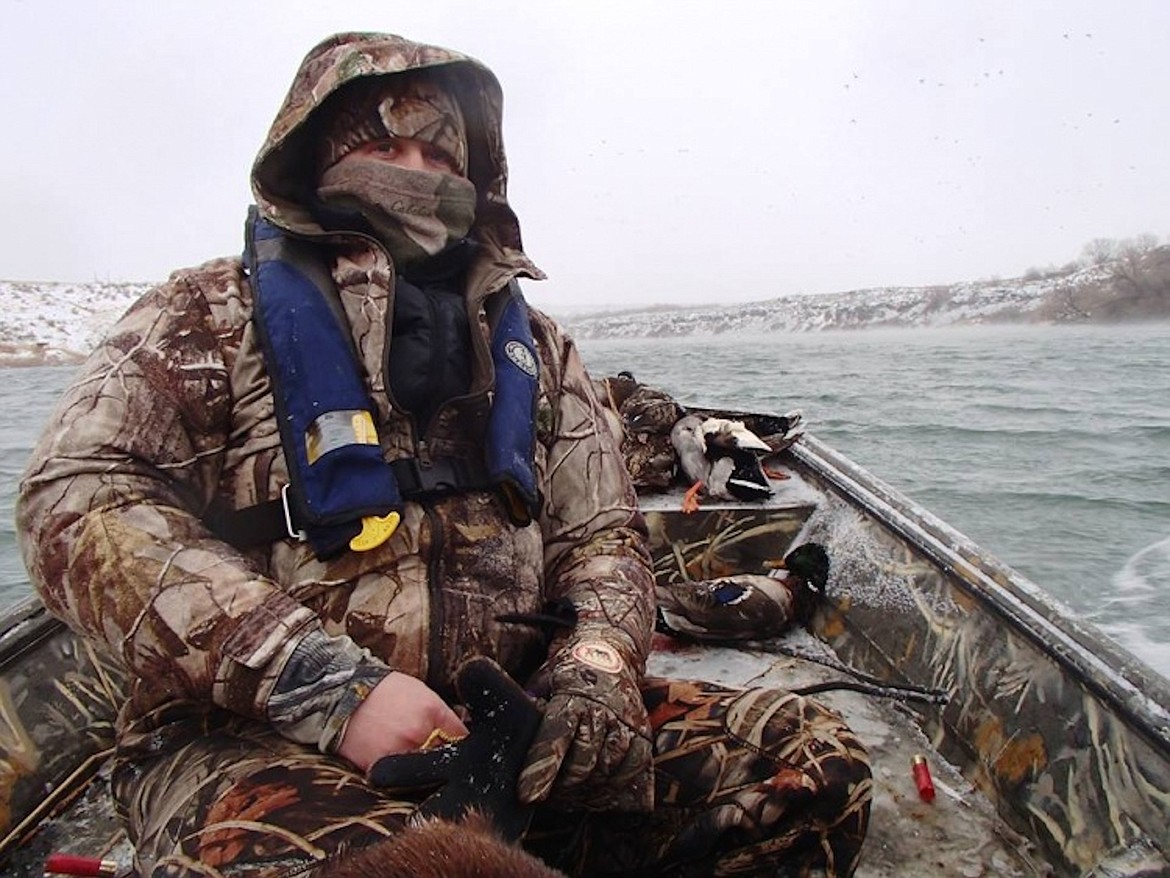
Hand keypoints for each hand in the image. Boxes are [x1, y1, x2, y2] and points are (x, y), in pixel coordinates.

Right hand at [368, 658, 542, 840]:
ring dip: (430, 780)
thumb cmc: (386, 691)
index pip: (462, 739)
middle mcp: (418, 734)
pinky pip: (399, 782)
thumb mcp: (422, 694)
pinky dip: (405, 782)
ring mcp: (397, 753)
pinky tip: (408, 779)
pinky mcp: (377, 767)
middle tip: (460, 776)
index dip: (468, 749)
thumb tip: (462, 737)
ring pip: (424, 777)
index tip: (476, 759)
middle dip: (452, 769)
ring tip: (435, 782)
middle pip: (446, 761)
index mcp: (432, 712)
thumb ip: (442, 716)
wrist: (344, 695)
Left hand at [518, 639, 653, 811]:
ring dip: (586, 789)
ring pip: (606, 769)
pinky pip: (633, 768)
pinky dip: (615, 785)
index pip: (556, 737)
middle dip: (563, 786)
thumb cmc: (567, 673)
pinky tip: (598, 790)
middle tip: (549, 794)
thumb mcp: (542, 681)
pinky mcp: (643, 732)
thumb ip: (529, 706)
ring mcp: (625, 722)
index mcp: (572, 696)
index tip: (527, 796)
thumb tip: (504, 729)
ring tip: (570, 795)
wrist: (610, 651)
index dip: (542, 769)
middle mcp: (601, 710)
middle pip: (583, 762)